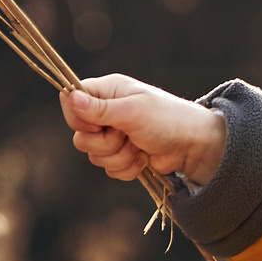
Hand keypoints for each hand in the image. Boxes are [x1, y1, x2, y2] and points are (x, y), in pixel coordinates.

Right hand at [62, 73, 227, 186]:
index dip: (78, 118)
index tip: (97, 124)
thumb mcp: (132, 111)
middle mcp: (106, 112)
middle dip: (104, 143)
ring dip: (119, 157)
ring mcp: (113, 135)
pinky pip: (108, 169)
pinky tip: (143, 158)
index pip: (71, 101)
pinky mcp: (121, 155)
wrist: (192, 146)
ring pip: (94, 156)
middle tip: (125, 136)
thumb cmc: (166, 119)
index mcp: (107, 92)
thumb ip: (99, 109)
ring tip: (138, 147)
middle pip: (80, 136)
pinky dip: (126, 168)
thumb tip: (69, 96)